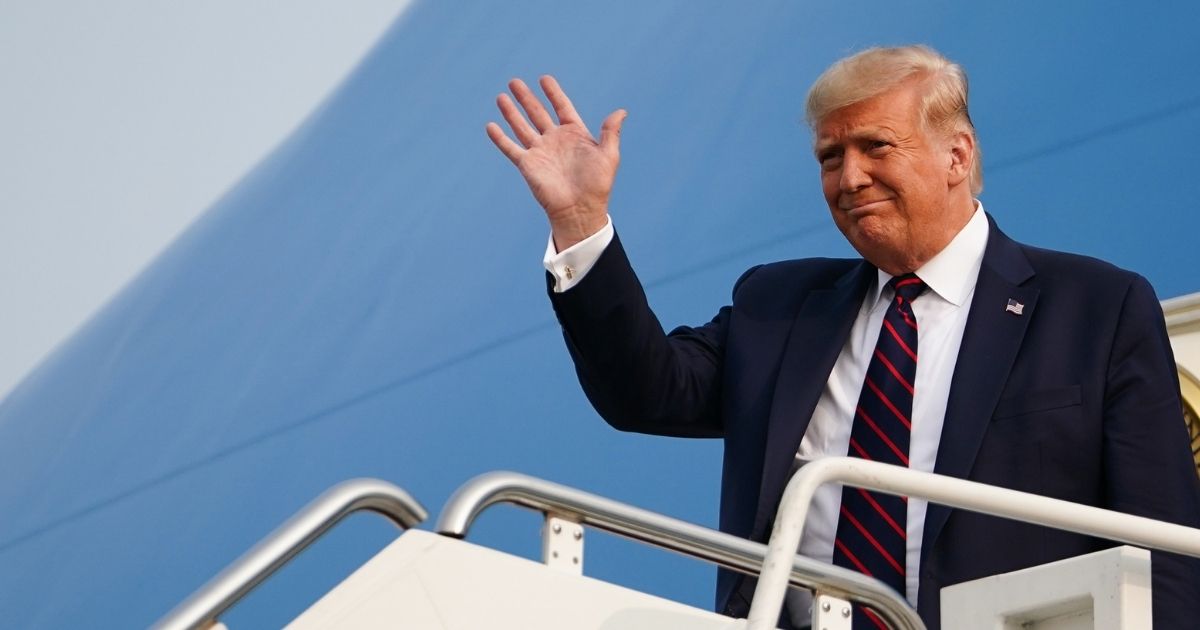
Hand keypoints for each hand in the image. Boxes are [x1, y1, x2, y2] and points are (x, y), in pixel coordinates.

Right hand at [487, 75, 625, 250]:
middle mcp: (555, 140)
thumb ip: (611, 132)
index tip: (544, 79)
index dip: (553, 93)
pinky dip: (500, 138)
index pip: (562, 107)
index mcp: (574, 135)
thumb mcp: (609, 155)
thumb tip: (621, 111)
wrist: (580, 210)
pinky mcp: (528, 165)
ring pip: (521, 127)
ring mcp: (540, 152)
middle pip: (537, 113)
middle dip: (526, 97)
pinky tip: (491, 125)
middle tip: (514, 82)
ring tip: (501, 96)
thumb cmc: (597, 185)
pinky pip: (511, 148)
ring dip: (511, 112)